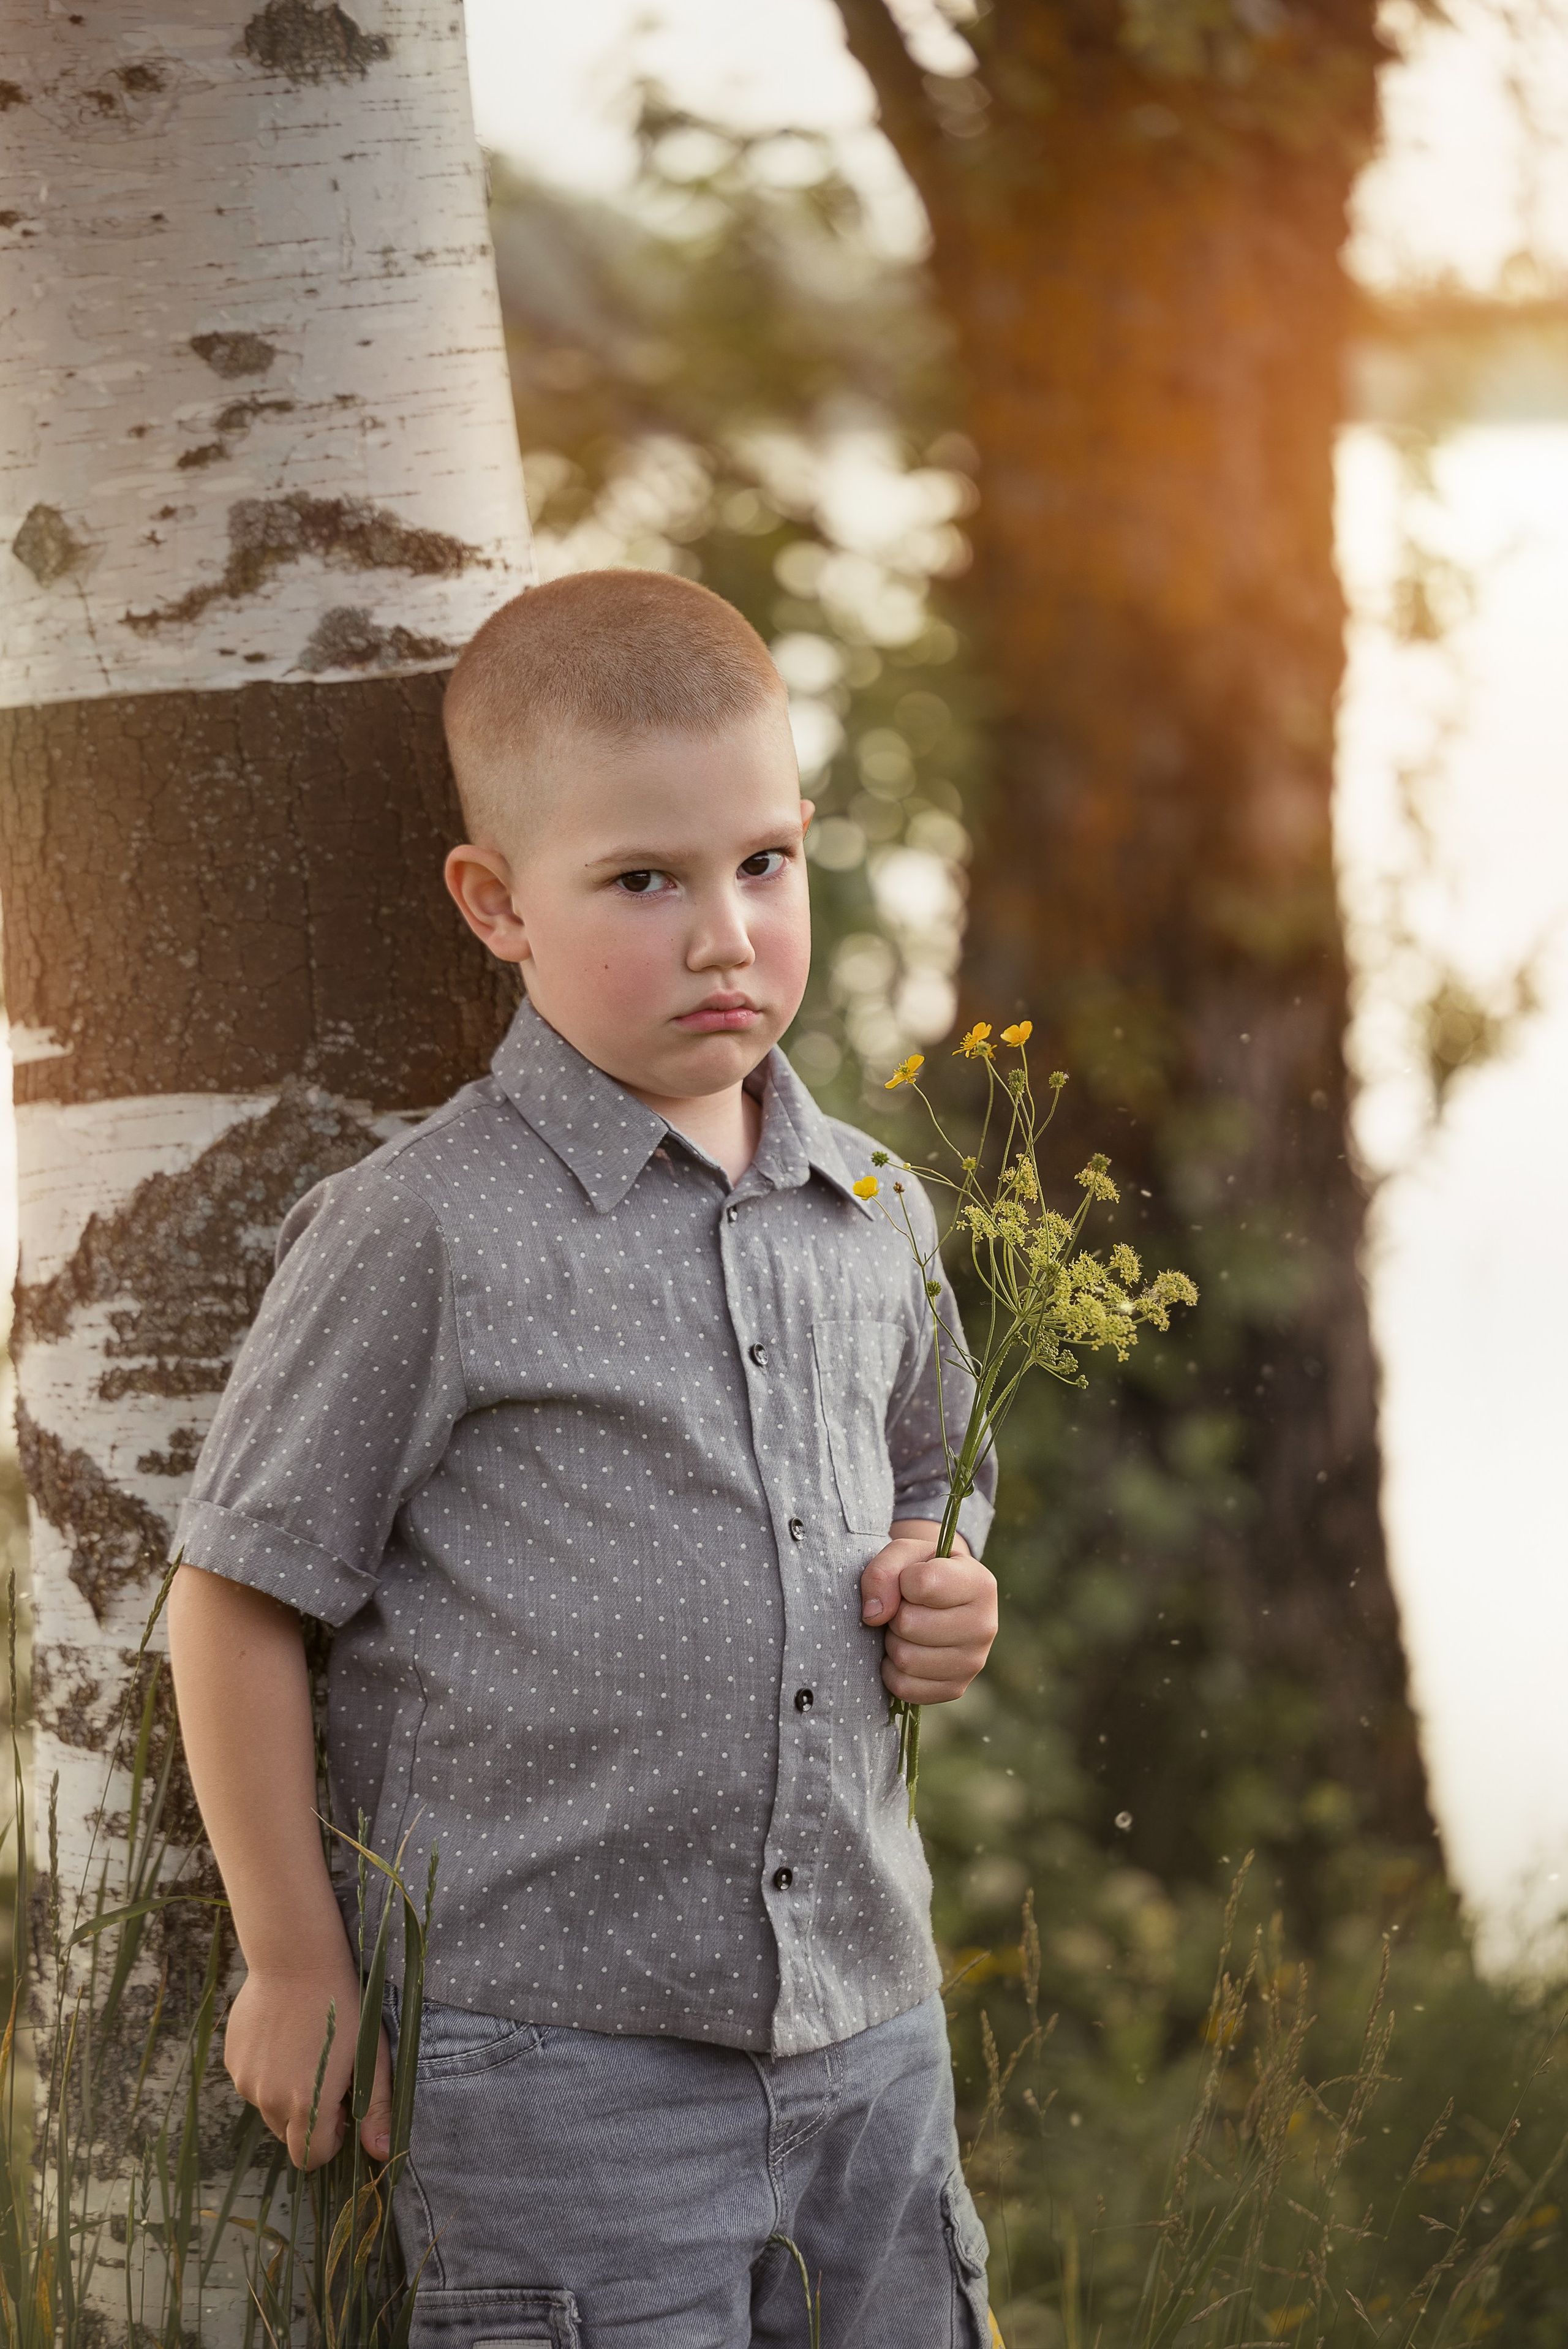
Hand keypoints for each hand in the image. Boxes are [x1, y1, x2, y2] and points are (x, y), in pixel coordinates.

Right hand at [223, 1960, 393, 2170]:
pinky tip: (284, 2035)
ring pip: (268, 2106)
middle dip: (308, 2116)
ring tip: (304, 2047)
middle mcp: (269, 2100)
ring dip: (286, 2092)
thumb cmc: (343, 2005)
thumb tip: (380, 2154)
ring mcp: (245, 2080)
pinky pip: (252, 2081)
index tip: (340, 2106)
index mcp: (307, 2105)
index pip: (309, 2157)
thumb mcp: (370, 2054)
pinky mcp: (232, 2059)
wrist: (296, 1958)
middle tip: (326, 2072)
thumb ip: (376, 2107)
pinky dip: (267, 2071)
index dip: (329, 2140)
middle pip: (289, 2133)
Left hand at [860, 1522, 997, 1704]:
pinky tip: (909, 1650)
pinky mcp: (955, 1689)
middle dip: (895, 1614)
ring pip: (904, 1658)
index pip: (921, 1584)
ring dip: (893, 1641)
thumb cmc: (921, 1571)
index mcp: (980, 1584)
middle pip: (908, 1624)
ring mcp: (973, 1662)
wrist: (940, 1600)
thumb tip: (874, 1616)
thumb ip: (883, 1572)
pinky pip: (903, 1687)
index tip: (911, 1580)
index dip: (902, 1580)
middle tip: (908, 1607)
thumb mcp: (903, 1554)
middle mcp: (984, 1626)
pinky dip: (893, 1670)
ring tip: (910, 1629)